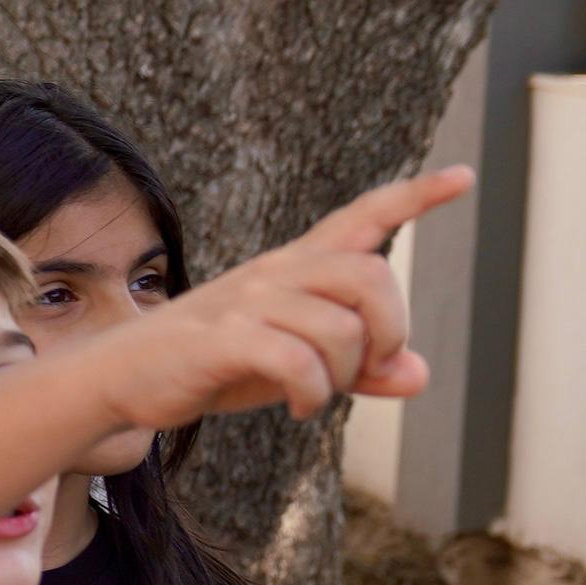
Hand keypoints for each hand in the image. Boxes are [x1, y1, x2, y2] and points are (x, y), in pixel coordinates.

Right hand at [98, 168, 469, 429]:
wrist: (121, 377)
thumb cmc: (213, 364)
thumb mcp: (297, 365)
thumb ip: (361, 370)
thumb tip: (419, 376)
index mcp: (295, 268)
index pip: (362, 216)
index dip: (416, 197)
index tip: (464, 177)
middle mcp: (276, 273)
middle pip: (372, 276)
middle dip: (390, 330)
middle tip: (368, 369)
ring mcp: (248, 303)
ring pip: (341, 327)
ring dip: (348, 374)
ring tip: (321, 393)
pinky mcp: (224, 338)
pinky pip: (299, 361)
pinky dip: (314, 393)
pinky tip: (301, 407)